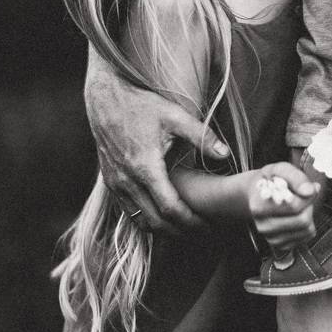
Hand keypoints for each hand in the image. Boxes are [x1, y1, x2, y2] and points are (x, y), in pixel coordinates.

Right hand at [85, 53, 229, 234]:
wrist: (106, 98)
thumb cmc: (142, 105)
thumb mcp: (175, 116)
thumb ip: (201, 136)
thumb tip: (225, 153)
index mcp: (145, 167)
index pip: (170, 208)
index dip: (190, 222)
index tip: (207, 226)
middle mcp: (127, 180)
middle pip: (155, 222)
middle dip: (180, 232)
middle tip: (201, 232)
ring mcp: (115, 183)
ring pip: (139, 221)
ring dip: (163, 230)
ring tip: (185, 229)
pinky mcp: (110, 182)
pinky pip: (128, 211)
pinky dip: (146, 220)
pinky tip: (163, 218)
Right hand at [246, 162, 319, 259]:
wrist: (258, 193)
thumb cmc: (271, 181)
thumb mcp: (280, 169)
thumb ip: (296, 177)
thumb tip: (310, 190)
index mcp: (259, 207)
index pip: (294, 206)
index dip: (306, 194)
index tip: (305, 187)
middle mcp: (263, 226)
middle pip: (302, 220)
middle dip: (308, 205)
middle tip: (302, 196)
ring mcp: (271, 238)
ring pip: (307, 229)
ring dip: (309, 214)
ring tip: (298, 204)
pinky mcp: (281, 245)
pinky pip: (307, 236)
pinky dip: (308, 224)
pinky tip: (298, 214)